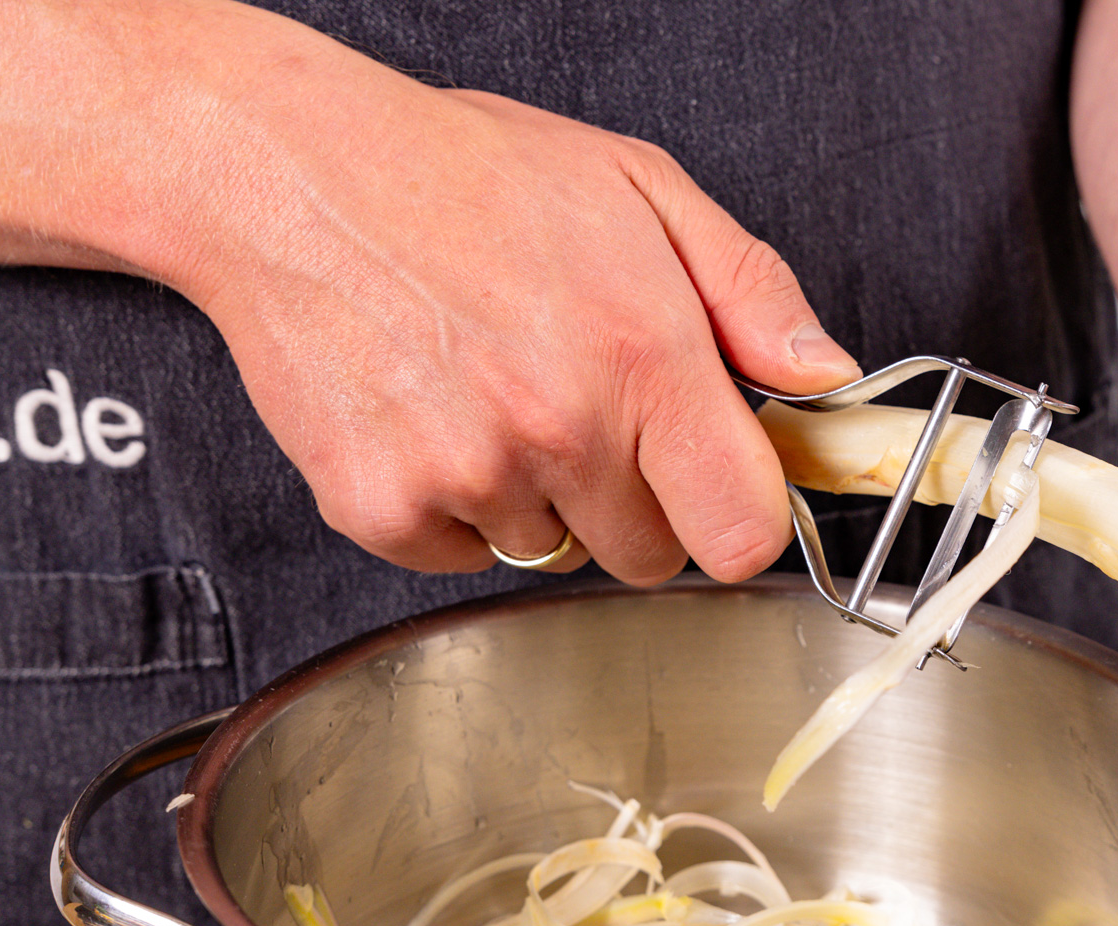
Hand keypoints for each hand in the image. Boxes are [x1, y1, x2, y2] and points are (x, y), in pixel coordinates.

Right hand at [159, 8, 859, 579]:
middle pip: (649, 559)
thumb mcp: (644, 190)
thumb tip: (825, 378)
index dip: (741, 518)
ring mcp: (464, 475)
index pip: (743, 534)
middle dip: (640, 503)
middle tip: (595, 417)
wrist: (292, 175)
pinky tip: (439, 419)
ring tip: (500, 395)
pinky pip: (460, 557)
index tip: (720, 488)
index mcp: (642, 358)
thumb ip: (754, 294)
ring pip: (552, 555)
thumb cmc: (467, 177)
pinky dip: (456, 509)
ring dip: (543, 500)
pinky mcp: (378, 507)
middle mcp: (558, 428)